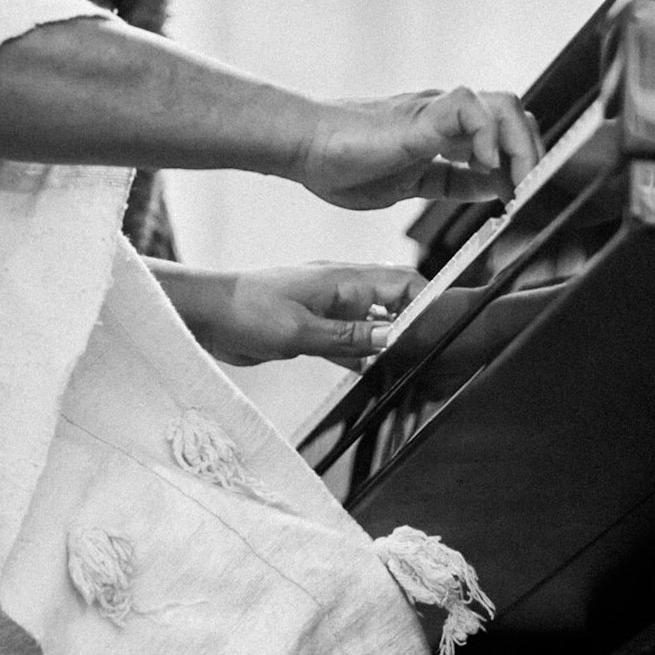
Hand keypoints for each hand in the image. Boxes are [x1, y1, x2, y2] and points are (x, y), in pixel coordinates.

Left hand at [151, 261, 422, 367]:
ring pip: (374, 323)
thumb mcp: (301, 330)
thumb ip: (349, 336)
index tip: (448, 327)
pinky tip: (377, 374)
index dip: (429, 301)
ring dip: (391, 342)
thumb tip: (394, 338)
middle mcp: (342, 290)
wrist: (205, 316)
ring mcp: (329, 309)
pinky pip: (351, 340)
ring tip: (414, 367)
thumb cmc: (247, 311)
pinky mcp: (314, 328)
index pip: (403, 283)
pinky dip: (365, 354)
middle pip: (395, 301)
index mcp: (344, 280)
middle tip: (436, 353)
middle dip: (416, 322)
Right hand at [296, 88, 540, 211]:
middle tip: (530, 193)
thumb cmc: (340, 164)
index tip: (525, 198)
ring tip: (518, 181)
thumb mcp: (411, 184)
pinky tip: (485, 165)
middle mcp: (444, 116)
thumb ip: (450, 182)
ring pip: (502, 106)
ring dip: (521, 145)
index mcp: (442, 132)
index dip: (522, 165)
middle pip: (512, 116)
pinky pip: (468, 108)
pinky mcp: (419, 116)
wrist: (303, 147)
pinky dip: (487, 136)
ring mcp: (434, 112)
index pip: (502, 136)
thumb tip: (489, 187)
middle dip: (532, 155)